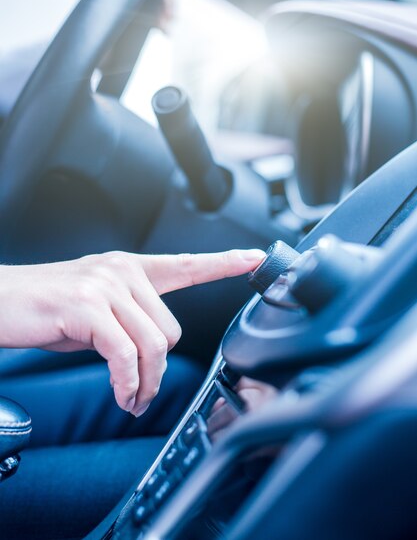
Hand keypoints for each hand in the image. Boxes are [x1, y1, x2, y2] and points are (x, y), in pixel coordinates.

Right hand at [0, 249, 263, 415]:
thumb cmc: (47, 308)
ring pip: (154, 344)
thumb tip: (154, 351)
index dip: (224, 262)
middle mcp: (122, 270)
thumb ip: (130, 318)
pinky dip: (128, 384)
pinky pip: (126, 356)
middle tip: (140, 391)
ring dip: (146, 382)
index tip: (256, 258)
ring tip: (132, 397)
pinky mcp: (87, 307)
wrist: (0, 301)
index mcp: (129, 267)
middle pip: (172, 329)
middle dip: (159, 368)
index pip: (186, 264)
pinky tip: (121, 394)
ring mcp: (106, 286)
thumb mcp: (96, 307)